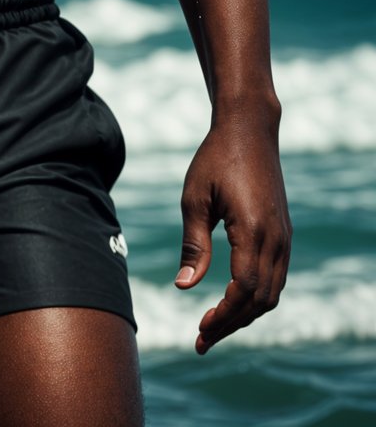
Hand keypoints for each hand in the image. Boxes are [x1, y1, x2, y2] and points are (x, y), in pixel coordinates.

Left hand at [174, 118, 290, 353]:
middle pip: (260, 300)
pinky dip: (257, 297)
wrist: (249, 130)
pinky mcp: (283, 233)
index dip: (223, 316)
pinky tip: (233, 300)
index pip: (243, 290)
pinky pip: (276, 277)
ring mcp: (284, 237)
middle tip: (203, 340)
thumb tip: (184, 286)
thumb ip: (193, 243)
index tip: (200, 330)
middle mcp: (276, 238)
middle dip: (232, 324)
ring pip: (272, 293)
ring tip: (215, 326)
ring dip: (246, 314)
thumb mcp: (195, 198)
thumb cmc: (215, 159)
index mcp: (253, 230)